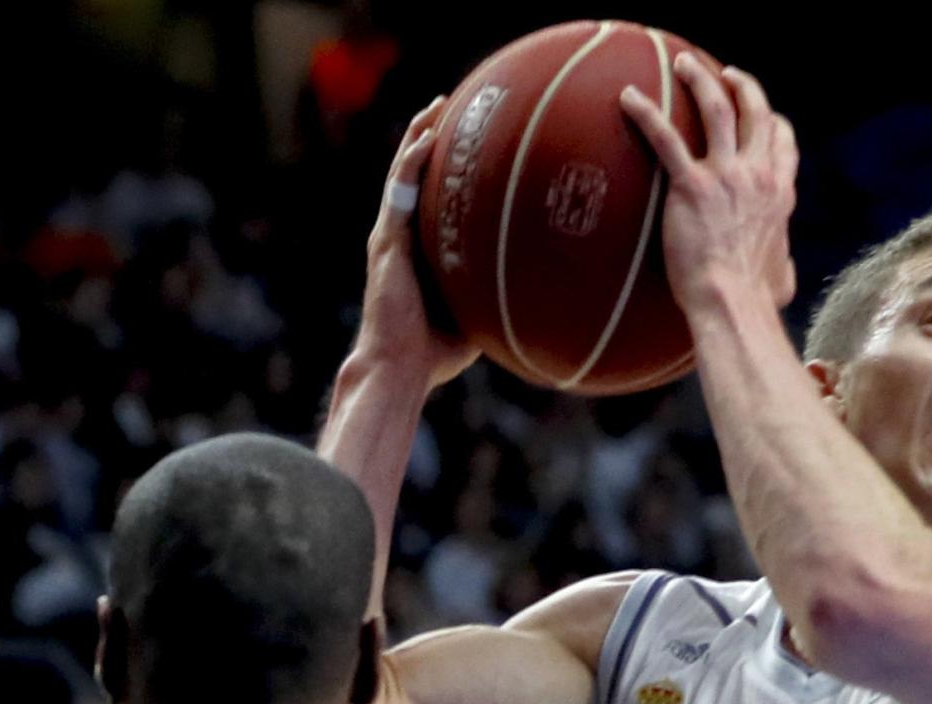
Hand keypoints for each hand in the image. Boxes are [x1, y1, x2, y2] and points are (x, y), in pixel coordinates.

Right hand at [352, 96, 478, 389]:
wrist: (400, 369)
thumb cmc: (437, 352)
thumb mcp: (477, 313)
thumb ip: (498, 292)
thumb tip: (544, 290)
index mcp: (420, 250)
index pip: (433, 198)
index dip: (448, 168)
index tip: (472, 141)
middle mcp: (402, 237)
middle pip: (415, 176)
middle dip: (431, 138)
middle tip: (452, 106)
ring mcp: (391, 237)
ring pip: (403, 174)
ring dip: (419, 138)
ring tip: (437, 106)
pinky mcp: (386, 244)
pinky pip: (399, 195)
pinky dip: (411, 164)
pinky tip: (427, 139)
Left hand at [619, 55, 796, 314]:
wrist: (733, 304)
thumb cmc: (754, 302)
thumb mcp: (780, 278)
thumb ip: (779, 265)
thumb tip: (780, 277)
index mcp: (778, 194)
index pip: (782, 143)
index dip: (773, 122)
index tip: (764, 115)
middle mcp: (758, 175)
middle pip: (754, 112)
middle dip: (742, 85)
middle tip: (724, 73)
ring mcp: (726, 176)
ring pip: (717, 108)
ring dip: (700, 79)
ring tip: (683, 63)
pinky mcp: (692, 186)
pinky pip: (665, 138)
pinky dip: (646, 112)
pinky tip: (627, 97)